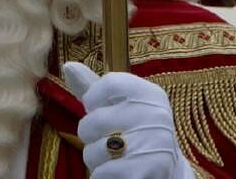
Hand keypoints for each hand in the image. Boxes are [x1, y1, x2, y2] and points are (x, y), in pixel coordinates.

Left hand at [64, 62, 192, 177]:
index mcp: (150, 94)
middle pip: (93, 121)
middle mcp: (155, 117)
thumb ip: (93, 88)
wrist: (166, 171)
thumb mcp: (119, 105)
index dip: (94, 99)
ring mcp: (151, 146)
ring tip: (115, 157)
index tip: (101, 109)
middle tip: (111, 139)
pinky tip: (118, 172)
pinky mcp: (142, 173)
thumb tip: (69, 66)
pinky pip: (100, 173)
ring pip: (92, 150)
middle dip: (91, 135)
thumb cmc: (135, 132)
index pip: (109, 83)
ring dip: (96, 158)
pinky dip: (101, 175)